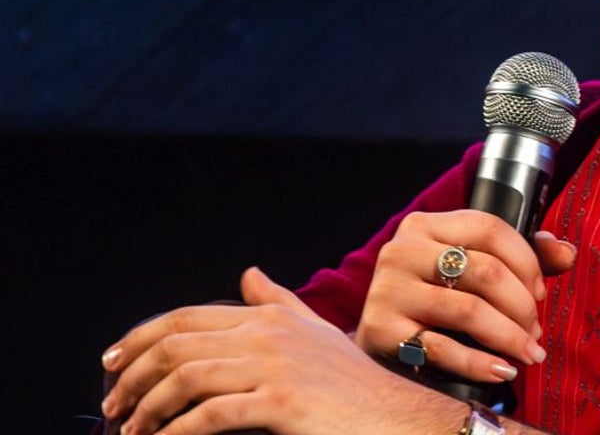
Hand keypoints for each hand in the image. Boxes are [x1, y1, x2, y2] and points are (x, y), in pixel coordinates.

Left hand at [100, 267, 433, 434]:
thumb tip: (248, 274)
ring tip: (132, 431)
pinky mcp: (280, 401)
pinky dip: (177, 433)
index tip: (112, 363)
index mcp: (270, 316)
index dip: (140, 338)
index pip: (186, 317)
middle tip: (112, 406)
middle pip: (176, 344)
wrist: (393, 415)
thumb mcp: (316, 332)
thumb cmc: (355, 382)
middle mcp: (268, 333)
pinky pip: (210, 415)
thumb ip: (278, 302)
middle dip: (132, 376)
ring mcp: (274, 366)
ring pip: (186, 378)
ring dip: (148, 408)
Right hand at [354, 211, 575, 383]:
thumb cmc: (437, 295)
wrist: (382, 337)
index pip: (489, 228)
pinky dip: (481, 363)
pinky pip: (443, 349)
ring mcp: (389, 290)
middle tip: (535, 330)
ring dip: (509, 336)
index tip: (541, 291)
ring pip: (468, 310)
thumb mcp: (473, 266)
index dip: (526, 260)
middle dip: (522, 305)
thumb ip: (523, 256)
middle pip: (484, 270)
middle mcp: (402, 251)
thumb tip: (567, 253)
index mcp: (425, 225)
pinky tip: (502, 370)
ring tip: (528, 353)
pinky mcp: (381, 331)